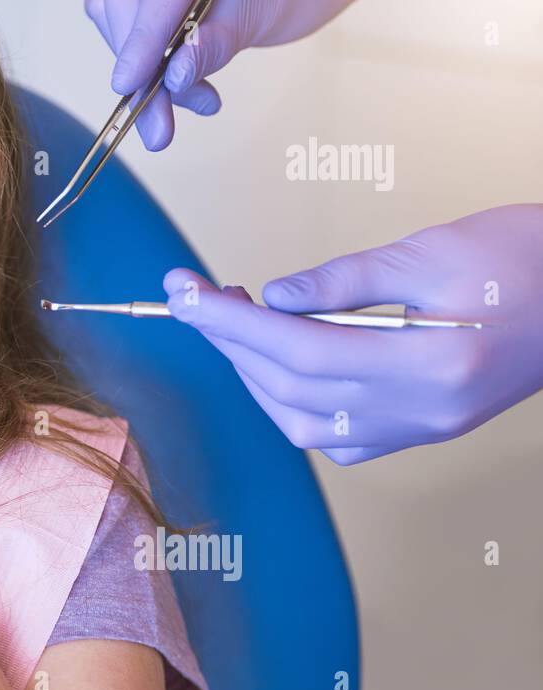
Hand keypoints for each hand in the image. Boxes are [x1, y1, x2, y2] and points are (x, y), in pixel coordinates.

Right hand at [84, 0, 406, 149]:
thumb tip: (171, 80)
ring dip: (135, 58)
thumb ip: (213, 45)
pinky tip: (165, 61)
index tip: (129, 88)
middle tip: (160, 122)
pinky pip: (107, 0)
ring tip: (181, 91)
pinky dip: (132, 41)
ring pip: (107, 2)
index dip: (144, 41)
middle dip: (139, 62)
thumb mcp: (264, 11)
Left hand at [161, 205, 542, 464]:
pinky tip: (279, 363)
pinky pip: (339, 439)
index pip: (296, 349)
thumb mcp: (428, 251)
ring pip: (305, 424)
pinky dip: (294, 405)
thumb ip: (342, 281)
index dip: (229, 322)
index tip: (181, 292)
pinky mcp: (425, 429)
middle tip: (193, 297)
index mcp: (429, 363)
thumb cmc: (524, 258)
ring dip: (254, 374)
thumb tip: (272, 297)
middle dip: (229, 342)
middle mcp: (423, 410)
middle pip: (291, 387)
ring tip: (233, 321)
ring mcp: (424, 428)